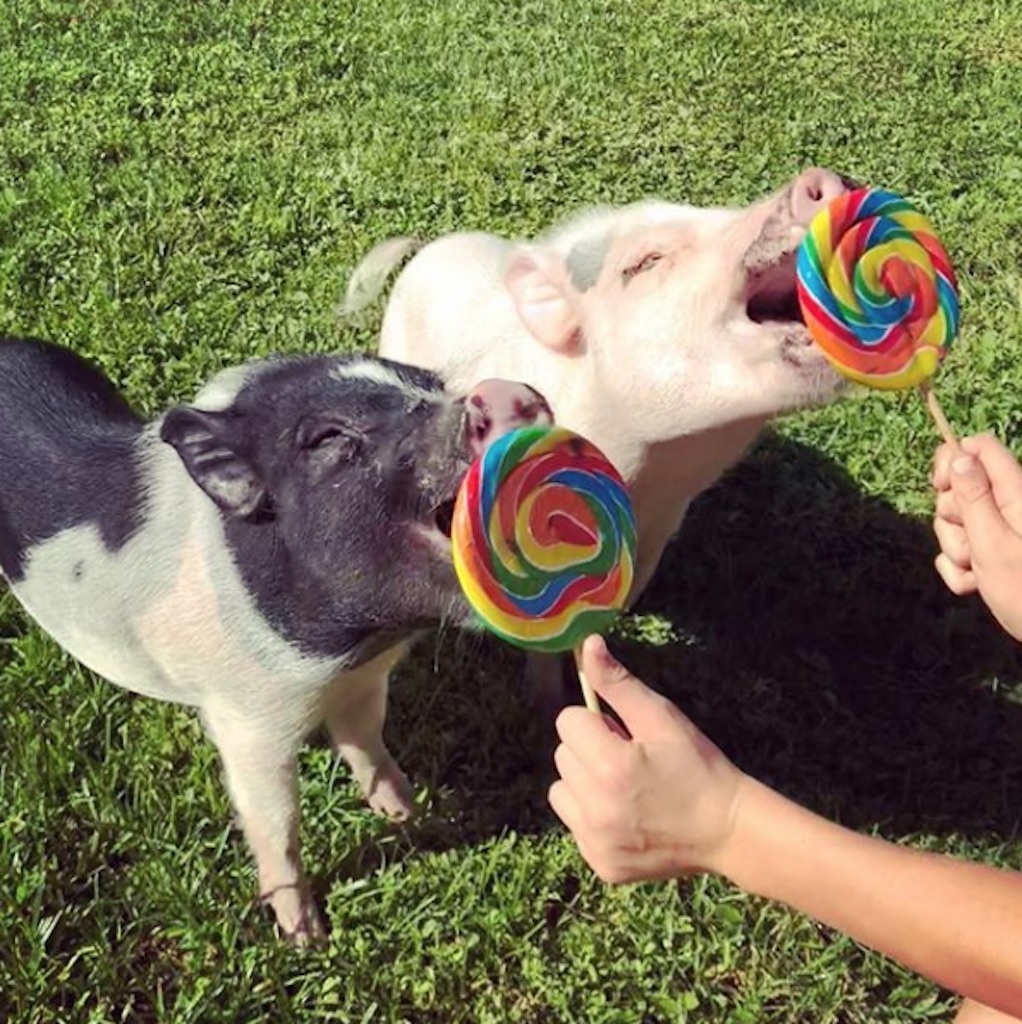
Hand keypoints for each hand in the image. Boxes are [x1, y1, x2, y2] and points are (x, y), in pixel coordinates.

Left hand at [547, 635, 744, 882]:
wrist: (727, 829)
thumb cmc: (696, 764)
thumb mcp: (661, 717)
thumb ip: (617, 682)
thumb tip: (587, 645)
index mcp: (610, 766)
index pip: (568, 721)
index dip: (597, 722)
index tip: (625, 735)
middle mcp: (597, 808)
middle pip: (563, 755)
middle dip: (590, 749)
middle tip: (632, 760)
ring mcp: (596, 841)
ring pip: (562, 790)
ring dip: (585, 783)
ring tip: (626, 787)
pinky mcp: (601, 864)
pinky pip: (574, 824)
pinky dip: (592, 816)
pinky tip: (627, 815)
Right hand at [933, 433, 1021, 642]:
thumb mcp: (993, 541)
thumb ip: (973, 496)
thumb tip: (958, 456)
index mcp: (1014, 492)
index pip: (978, 447)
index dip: (952, 461)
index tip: (941, 488)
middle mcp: (1008, 506)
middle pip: (960, 489)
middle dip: (952, 519)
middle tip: (971, 543)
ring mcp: (1000, 531)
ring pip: (956, 524)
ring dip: (957, 551)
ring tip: (978, 572)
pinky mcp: (993, 554)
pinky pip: (961, 550)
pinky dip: (963, 570)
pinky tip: (978, 586)